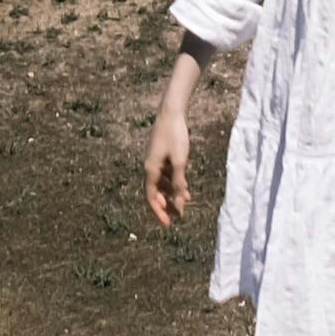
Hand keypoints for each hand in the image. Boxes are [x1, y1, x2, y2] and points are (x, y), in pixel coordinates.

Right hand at [143, 65, 197, 229]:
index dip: (160, 212)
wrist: (171, 111)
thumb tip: (178, 203)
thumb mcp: (180, 161)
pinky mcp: (161, 154)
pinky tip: (185, 186)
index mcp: (150, 170)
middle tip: (178, 216)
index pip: (152, 197)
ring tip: (185, 201)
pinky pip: (165, 173)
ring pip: (162, 183)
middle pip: (156, 192)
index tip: (168, 224)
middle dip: (167, 204)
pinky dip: (174, 181)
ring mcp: (154, 160)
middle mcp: (149, 166)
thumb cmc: (175, 135)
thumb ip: (178, 183)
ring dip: (172, 193)